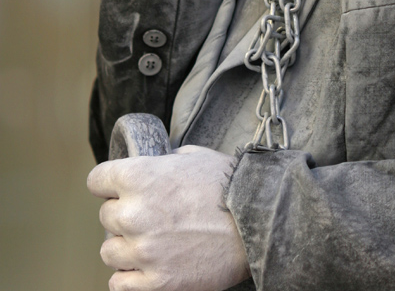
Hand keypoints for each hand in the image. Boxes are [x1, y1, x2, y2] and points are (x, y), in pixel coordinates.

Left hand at [88, 146, 249, 290]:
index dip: (109, 183)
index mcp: (140, 176)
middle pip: (105, 217)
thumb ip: (161, 163)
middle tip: (150, 216)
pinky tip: (148, 266)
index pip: (97, 180)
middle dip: (124, 215)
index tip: (118, 189)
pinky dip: (130, 277)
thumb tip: (148, 170)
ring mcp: (143, 251)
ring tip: (152, 242)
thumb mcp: (192, 156)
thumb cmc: (228, 185)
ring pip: (109, 252)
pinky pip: (119, 284)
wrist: (257, 220)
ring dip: (126, 247)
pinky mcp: (156, 283)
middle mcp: (134, 213)